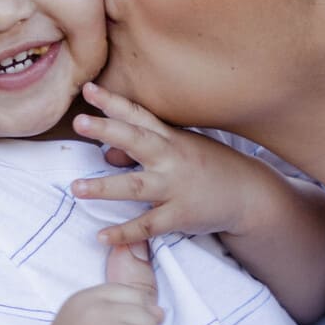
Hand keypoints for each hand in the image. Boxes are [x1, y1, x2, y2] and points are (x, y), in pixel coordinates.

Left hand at [70, 82, 285, 246]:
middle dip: (107, 130)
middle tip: (79, 121)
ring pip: (136, 186)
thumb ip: (143, 147)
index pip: (138, 115)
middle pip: (136, 141)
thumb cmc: (209, 166)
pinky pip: (149, 226)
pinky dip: (125, 232)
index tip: (87, 88)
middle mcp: (172, 159)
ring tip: (76, 188)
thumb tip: (106, 153)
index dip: (112, 101)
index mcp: (171, 138)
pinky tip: (102, 236)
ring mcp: (176, 188)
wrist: (249, 194)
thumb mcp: (180, 148)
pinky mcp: (181, 216)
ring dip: (105, 187)